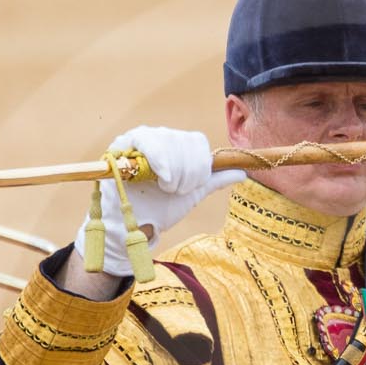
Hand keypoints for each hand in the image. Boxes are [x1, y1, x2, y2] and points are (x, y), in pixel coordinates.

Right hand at [71, 126, 240, 276]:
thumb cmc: (160, 209)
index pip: (196, 141)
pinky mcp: (122, 144)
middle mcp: (158, 137)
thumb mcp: (192, 193)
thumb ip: (214, 180)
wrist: (134, 228)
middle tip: (175, 191)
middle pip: (184, 141)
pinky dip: (160, 160)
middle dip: (186, 172)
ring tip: (163, 188)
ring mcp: (139, 139)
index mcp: (176, 145)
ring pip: (169, 141)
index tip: (192, 186)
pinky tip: (162, 177)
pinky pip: (146, 140)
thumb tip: (242, 172)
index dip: (199, 165)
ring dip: (173, 171)